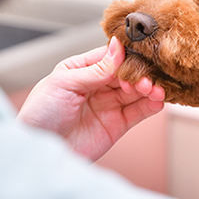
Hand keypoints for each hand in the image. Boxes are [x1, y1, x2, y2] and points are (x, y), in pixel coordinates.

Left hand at [17, 37, 164, 160]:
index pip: (112, 56)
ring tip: (155, 89)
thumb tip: (117, 46)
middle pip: (128, 73)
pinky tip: (158, 100)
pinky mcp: (117, 125)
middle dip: (141, 74)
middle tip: (146, 79)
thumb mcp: (64, 83)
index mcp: (82, 69)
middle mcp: (98, 85)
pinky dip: (151, 105)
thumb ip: (95, 68)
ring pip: (137, 92)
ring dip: (150, 88)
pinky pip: (139, 112)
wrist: (40, 152)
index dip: (127, 56)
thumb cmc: (40, 114)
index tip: (139, 57)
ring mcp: (109, 104)